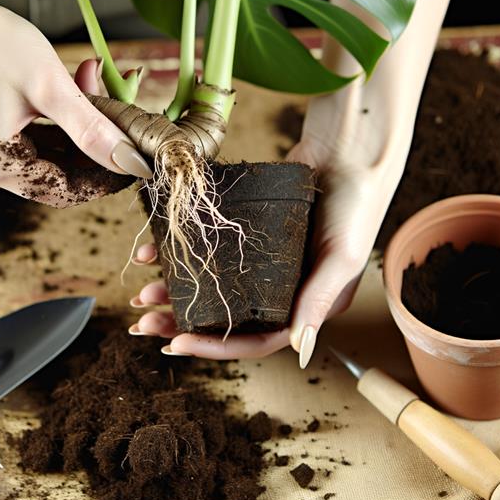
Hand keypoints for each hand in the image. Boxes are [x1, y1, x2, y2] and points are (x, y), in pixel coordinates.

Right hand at [0, 0, 151, 207]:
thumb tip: (132, 165)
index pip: (67, 188)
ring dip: (79, 126)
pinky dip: (59, 122)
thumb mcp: (50, 87)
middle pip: (60, 172)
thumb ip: (94, 131)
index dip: (106, 174)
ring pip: (52, 156)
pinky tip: (75, 89)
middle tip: (117, 100)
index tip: (137, 152)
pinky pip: (35, 143)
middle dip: (93, 140)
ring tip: (92, 81)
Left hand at [127, 87, 394, 366]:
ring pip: (211, 286)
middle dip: (182, 324)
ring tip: (142, 293)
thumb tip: (298, 349)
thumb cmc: (357, 206)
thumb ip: (317, 301)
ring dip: (175, 290)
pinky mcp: (247, 232)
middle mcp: (281, 289)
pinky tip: (152, 248)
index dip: (214, 346)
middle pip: (225, 318)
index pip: (255, 341)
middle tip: (143, 323)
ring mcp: (262, 261)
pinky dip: (181, 251)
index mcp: (305, 307)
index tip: (175, 343)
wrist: (350, 150)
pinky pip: (209, 249)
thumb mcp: (341, 258)